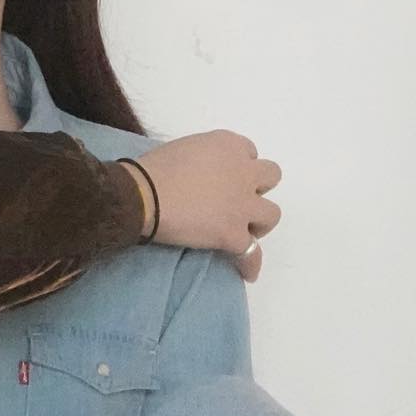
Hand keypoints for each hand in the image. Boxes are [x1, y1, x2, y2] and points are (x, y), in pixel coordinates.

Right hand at [133, 131, 280, 282]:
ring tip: (246, 231)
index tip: (225, 177)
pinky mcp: (234, 233)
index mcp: (228, 145)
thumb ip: (204, 158)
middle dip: (258, 188)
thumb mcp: (185, 148)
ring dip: (259, 221)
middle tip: (238, 199)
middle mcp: (243, 171)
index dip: (238, 166)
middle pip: (271, 177)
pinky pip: (252, 253)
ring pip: (272, 214)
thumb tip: (200, 176)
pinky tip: (246, 271)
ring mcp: (242, 204)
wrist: (143, 196)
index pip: (249, 152)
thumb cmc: (151, 169)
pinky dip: (249, 263)